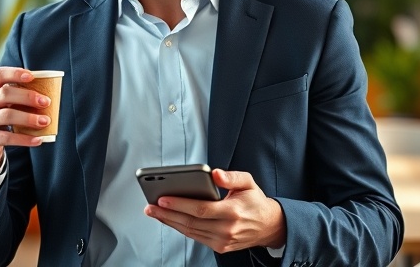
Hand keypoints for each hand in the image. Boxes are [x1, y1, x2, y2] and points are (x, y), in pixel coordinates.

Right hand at [0, 67, 51, 179]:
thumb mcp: (2, 105)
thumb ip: (17, 97)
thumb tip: (46, 95)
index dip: (15, 73)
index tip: (32, 77)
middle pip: (5, 94)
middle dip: (27, 96)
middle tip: (46, 102)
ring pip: (7, 115)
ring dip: (29, 118)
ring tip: (45, 121)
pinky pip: (7, 137)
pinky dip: (25, 139)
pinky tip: (38, 140)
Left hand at [144, 169, 286, 253]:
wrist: (269, 226)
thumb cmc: (254, 201)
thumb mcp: (248, 182)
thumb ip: (232, 177)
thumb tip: (214, 173)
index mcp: (232, 212)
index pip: (200, 209)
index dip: (179, 204)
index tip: (162, 198)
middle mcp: (226, 229)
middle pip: (190, 222)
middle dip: (167, 214)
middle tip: (150, 206)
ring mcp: (222, 241)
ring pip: (190, 231)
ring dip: (170, 222)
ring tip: (154, 212)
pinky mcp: (220, 247)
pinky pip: (195, 237)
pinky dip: (180, 228)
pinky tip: (170, 219)